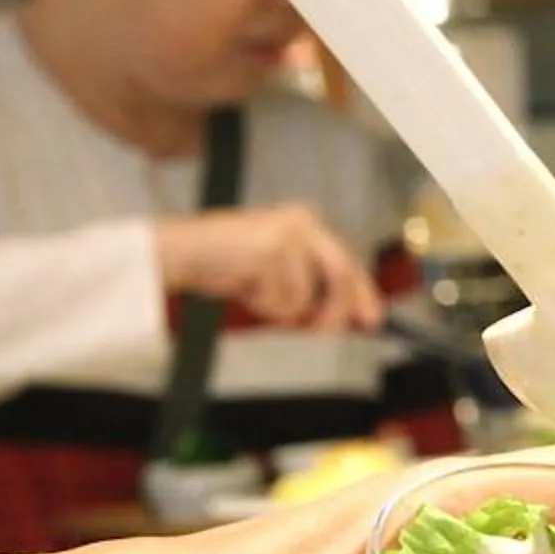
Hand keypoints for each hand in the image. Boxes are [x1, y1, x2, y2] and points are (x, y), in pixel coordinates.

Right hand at [156, 205, 386, 331]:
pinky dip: (262, 304)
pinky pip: (282, 300)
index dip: (363, 293)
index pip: (347, 261)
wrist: (182, 251)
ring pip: (306, 297)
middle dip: (332, 312)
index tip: (372, 320)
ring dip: (280, 308)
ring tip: (253, 289)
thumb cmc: (224, 262)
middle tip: (319, 331)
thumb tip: (341, 315)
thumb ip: (309, 284)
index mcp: (306, 222)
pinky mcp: (272, 251)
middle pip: (340, 276)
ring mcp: (288, 234)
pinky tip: (243, 285)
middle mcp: (303, 222)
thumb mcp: (276, 271)